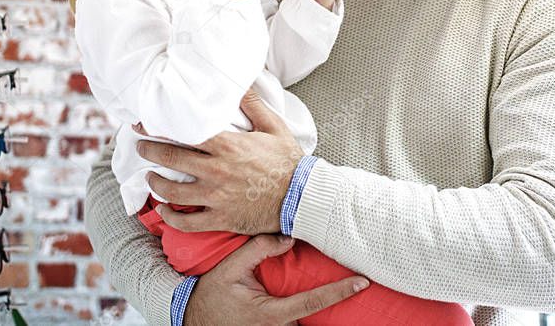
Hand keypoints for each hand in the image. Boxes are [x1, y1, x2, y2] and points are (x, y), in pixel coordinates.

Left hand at [136, 90, 303, 235]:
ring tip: (150, 176)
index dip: (159, 127)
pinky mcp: (220, 218)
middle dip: (149, 151)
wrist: (302, 197)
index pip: (184, 133)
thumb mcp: (275, 127)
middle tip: (141, 146)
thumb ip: (253, 105)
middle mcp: (216, 171)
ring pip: (172, 191)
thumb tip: (239, 84)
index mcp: (228, 146)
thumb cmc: (289, 161)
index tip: (144, 124)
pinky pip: (186, 221)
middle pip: (170, 159)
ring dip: (155, 183)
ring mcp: (216, 197)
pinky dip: (170, 217)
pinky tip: (164, 210)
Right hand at [184, 234, 368, 325]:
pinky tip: (324, 298)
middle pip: (315, 316)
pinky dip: (309, 315)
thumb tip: (289, 237)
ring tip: (344, 290)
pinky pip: (296, 324)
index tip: (362, 283)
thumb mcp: (229, 268)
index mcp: (270, 314)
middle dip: (335, 302)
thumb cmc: (210, 295)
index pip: (312, 302)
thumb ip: (257, 249)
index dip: (339, 292)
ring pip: (306, 322)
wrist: (192, 320)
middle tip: (358, 283)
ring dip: (322, 312)